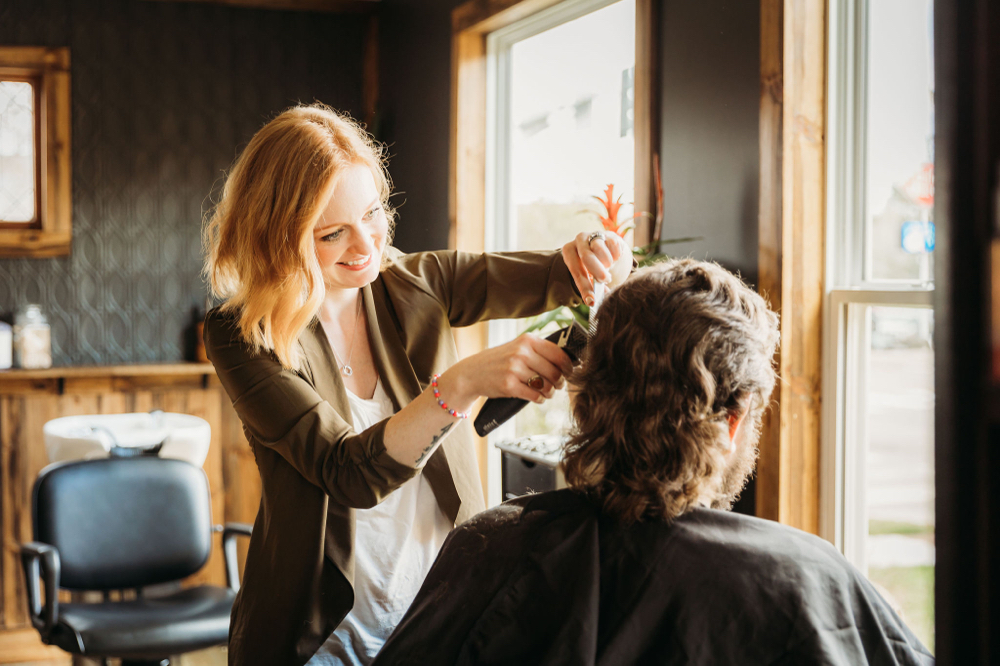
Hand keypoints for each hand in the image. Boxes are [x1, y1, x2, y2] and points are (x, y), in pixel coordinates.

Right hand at [439, 333, 574, 406]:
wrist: (472, 373)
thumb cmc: (499, 361)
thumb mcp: (517, 347)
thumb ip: (538, 351)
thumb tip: (568, 362)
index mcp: (527, 340)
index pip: (559, 354)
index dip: (569, 367)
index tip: (571, 373)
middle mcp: (521, 352)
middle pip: (555, 372)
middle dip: (560, 382)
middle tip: (558, 386)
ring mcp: (514, 369)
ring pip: (546, 386)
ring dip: (550, 392)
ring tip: (547, 393)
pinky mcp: (509, 385)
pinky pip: (535, 395)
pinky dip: (540, 399)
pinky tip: (538, 398)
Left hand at [562, 232, 631, 305]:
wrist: (603, 248)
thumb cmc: (590, 265)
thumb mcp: (586, 274)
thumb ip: (590, 285)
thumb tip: (594, 301)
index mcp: (569, 250)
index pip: (575, 270)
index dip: (584, 287)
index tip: (591, 301)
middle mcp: (579, 240)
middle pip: (587, 256)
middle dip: (597, 272)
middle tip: (606, 280)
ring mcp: (594, 235)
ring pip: (602, 251)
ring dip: (607, 264)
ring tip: (608, 268)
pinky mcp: (609, 234)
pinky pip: (614, 247)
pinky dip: (616, 257)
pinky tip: (613, 259)